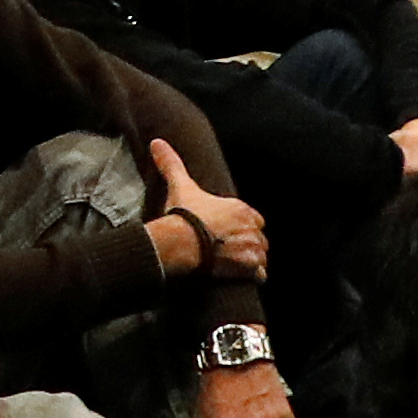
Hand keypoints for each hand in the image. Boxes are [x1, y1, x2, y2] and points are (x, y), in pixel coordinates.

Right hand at [145, 142, 268, 281]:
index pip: (253, 217)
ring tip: (235, 262)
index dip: (243, 224)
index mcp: (240, 208)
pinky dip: (254, 274)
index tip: (229, 230)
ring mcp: (251, 246)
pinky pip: (260, 272)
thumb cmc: (183, 215)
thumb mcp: (179, 185)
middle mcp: (251, 226)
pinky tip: (243, 274)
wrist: (183, 241)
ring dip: (252, 258)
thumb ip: (172, 163)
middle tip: (230, 247)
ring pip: (260, 253)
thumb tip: (157, 142)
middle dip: (248, 241)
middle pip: (258, 236)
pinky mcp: (249, 266)